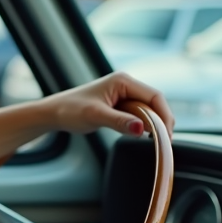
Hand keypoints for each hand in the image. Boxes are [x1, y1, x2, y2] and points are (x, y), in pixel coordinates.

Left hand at [40, 72, 174, 138]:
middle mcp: (126, 85)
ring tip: (155, 140)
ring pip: (148, 110)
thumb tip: (141, 129)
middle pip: (155, 103)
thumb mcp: (95, 116)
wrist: (54, 113)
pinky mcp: (120, 105)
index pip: (155, 96)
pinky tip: (143, 135)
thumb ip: (119, 122)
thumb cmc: (70, 110)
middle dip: (161, 121)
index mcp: (123, 81)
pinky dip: (144, 125)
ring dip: (153, 124)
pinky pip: (139, 114)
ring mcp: (124, 94)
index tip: (167, 135)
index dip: (164, 115)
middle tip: (163, 141)